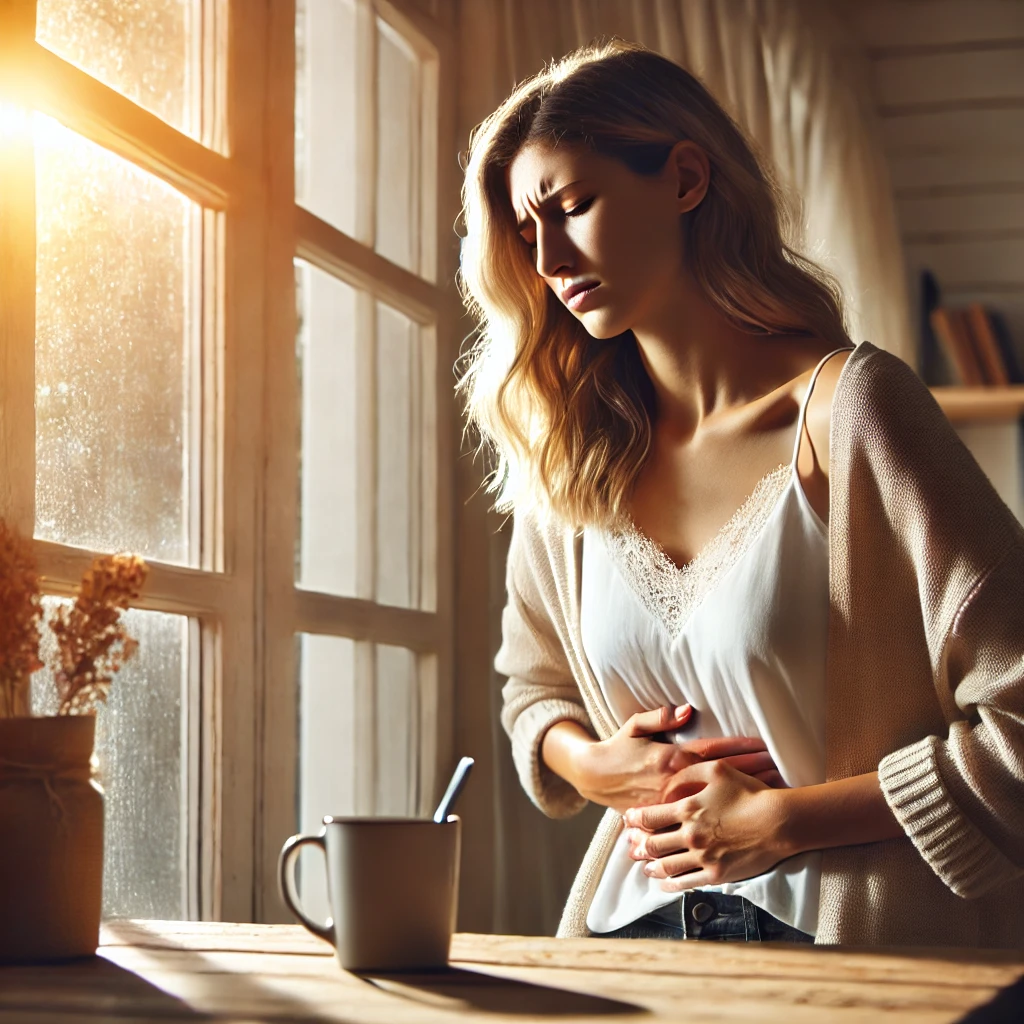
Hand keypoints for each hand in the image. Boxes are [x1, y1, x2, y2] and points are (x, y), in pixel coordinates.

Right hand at [570, 706, 780, 812]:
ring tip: (775, 788)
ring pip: (718, 796)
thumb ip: (659, 717)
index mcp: (670, 758)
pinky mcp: (669, 815)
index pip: (714, 752)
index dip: (741, 748)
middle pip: (723, 776)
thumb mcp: (634, 726)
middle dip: (753, 770)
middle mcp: (676, 782)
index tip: (767, 745)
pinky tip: (744, 810)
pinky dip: (725, 811)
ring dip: (745, 791)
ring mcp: (674, 802)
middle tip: (783, 767)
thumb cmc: (618, 748)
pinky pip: (702, 812)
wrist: (595, 778)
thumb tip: (686, 710)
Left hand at [623, 760, 792, 889]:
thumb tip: (668, 782)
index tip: (629, 820)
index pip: (650, 817)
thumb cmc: (749, 792)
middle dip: (638, 845)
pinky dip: (670, 884)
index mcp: (687, 809)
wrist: (778, 822)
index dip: (635, 819)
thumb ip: (687, 773)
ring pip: (666, 866)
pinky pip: (686, 883)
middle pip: (653, 844)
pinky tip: (664, 883)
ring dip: (651, 866)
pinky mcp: (716, 874)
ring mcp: (703, 857)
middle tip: (630, 846)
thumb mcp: (716, 770)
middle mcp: (690, 835)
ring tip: (644, 866)